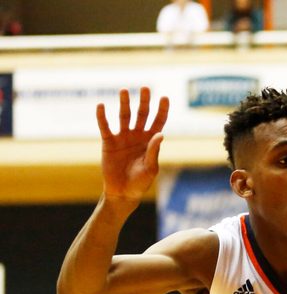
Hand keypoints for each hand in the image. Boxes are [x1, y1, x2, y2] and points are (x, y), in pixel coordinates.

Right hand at [96, 87, 168, 202]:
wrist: (123, 192)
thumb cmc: (140, 182)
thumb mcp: (151, 168)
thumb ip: (154, 151)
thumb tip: (160, 134)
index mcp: (151, 141)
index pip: (158, 121)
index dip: (162, 110)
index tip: (165, 98)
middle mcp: (137, 135)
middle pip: (142, 114)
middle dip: (144, 101)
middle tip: (146, 88)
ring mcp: (123, 137)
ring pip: (124, 116)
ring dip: (124, 104)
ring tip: (124, 91)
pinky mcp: (108, 142)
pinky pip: (105, 127)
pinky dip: (102, 117)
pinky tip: (101, 106)